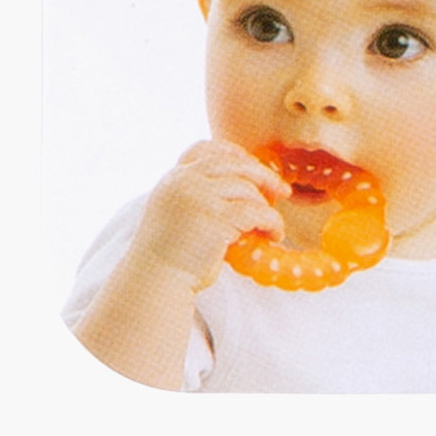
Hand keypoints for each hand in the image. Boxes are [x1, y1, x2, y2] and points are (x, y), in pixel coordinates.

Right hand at [129, 141, 281, 288]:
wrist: (154, 285)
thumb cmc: (170, 256)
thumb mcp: (178, 213)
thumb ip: (200, 194)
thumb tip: (246, 184)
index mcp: (173, 179)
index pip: (204, 149)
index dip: (232, 153)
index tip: (252, 163)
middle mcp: (184, 182)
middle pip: (234, 164)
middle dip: (262, 175)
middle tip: (281, 190)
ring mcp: (200, 197)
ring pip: (248, 189)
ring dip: (267, 206)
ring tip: (272, 224)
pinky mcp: (217, 217)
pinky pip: (256, 212)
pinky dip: (271, 222)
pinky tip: (274, 234)